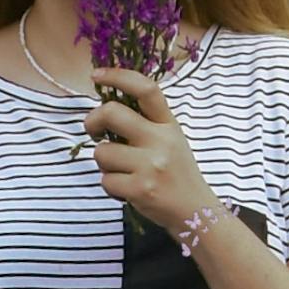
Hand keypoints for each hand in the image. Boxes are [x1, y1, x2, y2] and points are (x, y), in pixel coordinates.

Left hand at [86, 70, 214, 242]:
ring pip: (102, 152)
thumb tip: (106, 110)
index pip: (146, 89)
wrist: (195, 213)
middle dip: (92, 120)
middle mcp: (161, 140)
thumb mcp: (171, 141)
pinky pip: (106, 180)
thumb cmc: (177, 175)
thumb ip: (145, 124)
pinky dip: (111, 187)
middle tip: (93, 131)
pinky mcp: (141, 189)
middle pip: (112, 113)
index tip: (97, 76)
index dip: (118, 76)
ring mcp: (151, 165)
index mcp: (169, 124)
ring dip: (104, 163)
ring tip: (122, 172)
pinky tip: (127, 190)